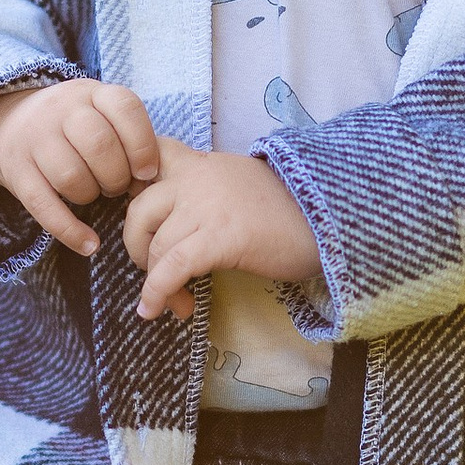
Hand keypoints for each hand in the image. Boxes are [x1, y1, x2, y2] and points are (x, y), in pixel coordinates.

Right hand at [0, 78, 159, 254]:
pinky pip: (43, 206)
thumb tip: (154, 180)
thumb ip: (128, 135)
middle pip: (99, 145)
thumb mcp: (100, 112)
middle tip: (118, 186)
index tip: (147, 171)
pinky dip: (70, 231)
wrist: (8, 123)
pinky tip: (89, 244)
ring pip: (71, 176)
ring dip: (90, 195)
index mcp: (92, 93)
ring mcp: (34, 138)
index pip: (125, 108)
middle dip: (117, 176)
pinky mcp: (16, 170)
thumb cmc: (74, 126)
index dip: (143, 144)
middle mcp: (61, 110)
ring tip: (94, 193)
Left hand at [123, 145, 322, 323]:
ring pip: (154, 245)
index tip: (142, 217)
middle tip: (157, 272)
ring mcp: (207, 207)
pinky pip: (172, 268)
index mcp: (203, 163)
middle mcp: (198, 179)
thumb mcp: (241, 185)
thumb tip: (178, 224)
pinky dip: (157, 292)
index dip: (132, 183)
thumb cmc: (292, 211)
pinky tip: (155, 310)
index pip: (151, 154)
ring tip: (175, 302)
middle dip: (138, 249)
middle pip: (138, 210)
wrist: (332, 219)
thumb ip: (208, 192)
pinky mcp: (220, 238)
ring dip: (155, 282)